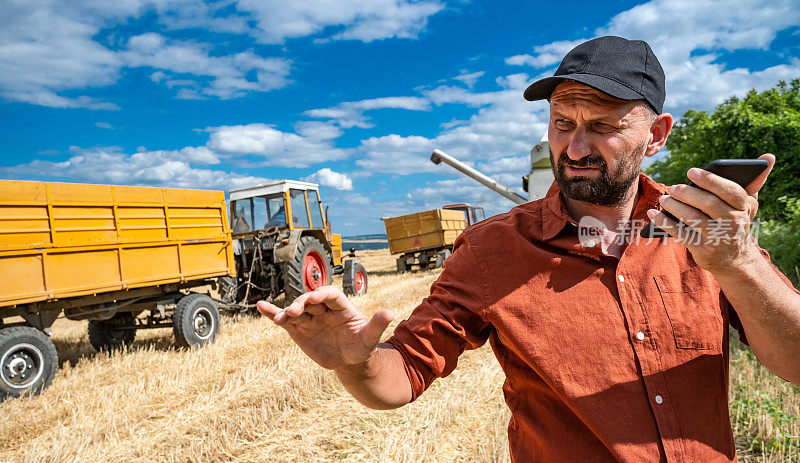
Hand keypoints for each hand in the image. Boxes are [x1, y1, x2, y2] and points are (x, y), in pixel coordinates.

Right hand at [256, 286, 393, 369]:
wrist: (350, 362)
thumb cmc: (362, 347)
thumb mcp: (370, 338)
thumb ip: (377, 325)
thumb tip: (391, 313)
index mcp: (341, 306)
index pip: (330, 295)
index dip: (322, 294)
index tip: (315, 297)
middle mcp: (323, 310)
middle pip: (310, 301)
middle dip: (302, 304)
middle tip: (294, 311)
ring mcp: (310, 319)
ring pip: (296, 311)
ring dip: (287, 312)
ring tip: (280, 318)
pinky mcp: (299, 330)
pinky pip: (285, 321)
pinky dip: (272, 313)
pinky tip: (261, 307)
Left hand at [647, 153, 774, 271]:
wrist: (734, 259)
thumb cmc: (735, 222)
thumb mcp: (748, 204)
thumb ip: (755, 180)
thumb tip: (768, 156)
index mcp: (743, 207)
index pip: (729, 191)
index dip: (710, 180)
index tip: (691, 171)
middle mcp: (733, 222)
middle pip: (708, 203)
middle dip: (687, 193)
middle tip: (673, 187)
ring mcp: (718, 237)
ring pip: (692, 218)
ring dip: (674, 206)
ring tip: (664, 199)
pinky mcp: (703, 249)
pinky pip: (680, 233)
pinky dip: (664, 222)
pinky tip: (653, 214)